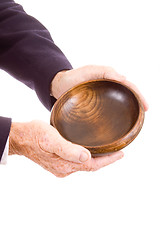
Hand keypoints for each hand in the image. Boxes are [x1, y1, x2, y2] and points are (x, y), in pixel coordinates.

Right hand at [9, 120, 123, 176]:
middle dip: (104, 160)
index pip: (93, 165)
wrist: (21, 138)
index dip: (108, 160)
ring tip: (106, 151)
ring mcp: (60, 167)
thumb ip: (68, 149)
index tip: (121, 154)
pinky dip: (86, 156)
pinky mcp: (57, 162)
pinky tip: (88, 150)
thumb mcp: (51, 139)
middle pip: (90, 166)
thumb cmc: (35, 135)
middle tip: (116, 152)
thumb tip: (86, 157)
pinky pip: (76, 161)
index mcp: (65, 164)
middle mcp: (64, 168)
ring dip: (95, 159)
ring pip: (84, 164)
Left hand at [51, 65, 147, 110]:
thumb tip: (125, 78)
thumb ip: (106, 72)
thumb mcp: (91, 70)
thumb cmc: (74, 76)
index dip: (139, 95)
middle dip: (137, 102)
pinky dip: (115, 114)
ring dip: (128, 109)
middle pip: (126, 95)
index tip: (146, 107)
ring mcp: (102, 98)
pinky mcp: (95, 106)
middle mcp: (108, 89)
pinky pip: (108, 110)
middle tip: (143, 113)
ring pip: (118, 103)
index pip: (128, 86)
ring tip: (135, 118)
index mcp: (109, 80)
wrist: (59, 85)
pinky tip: (118, 121)